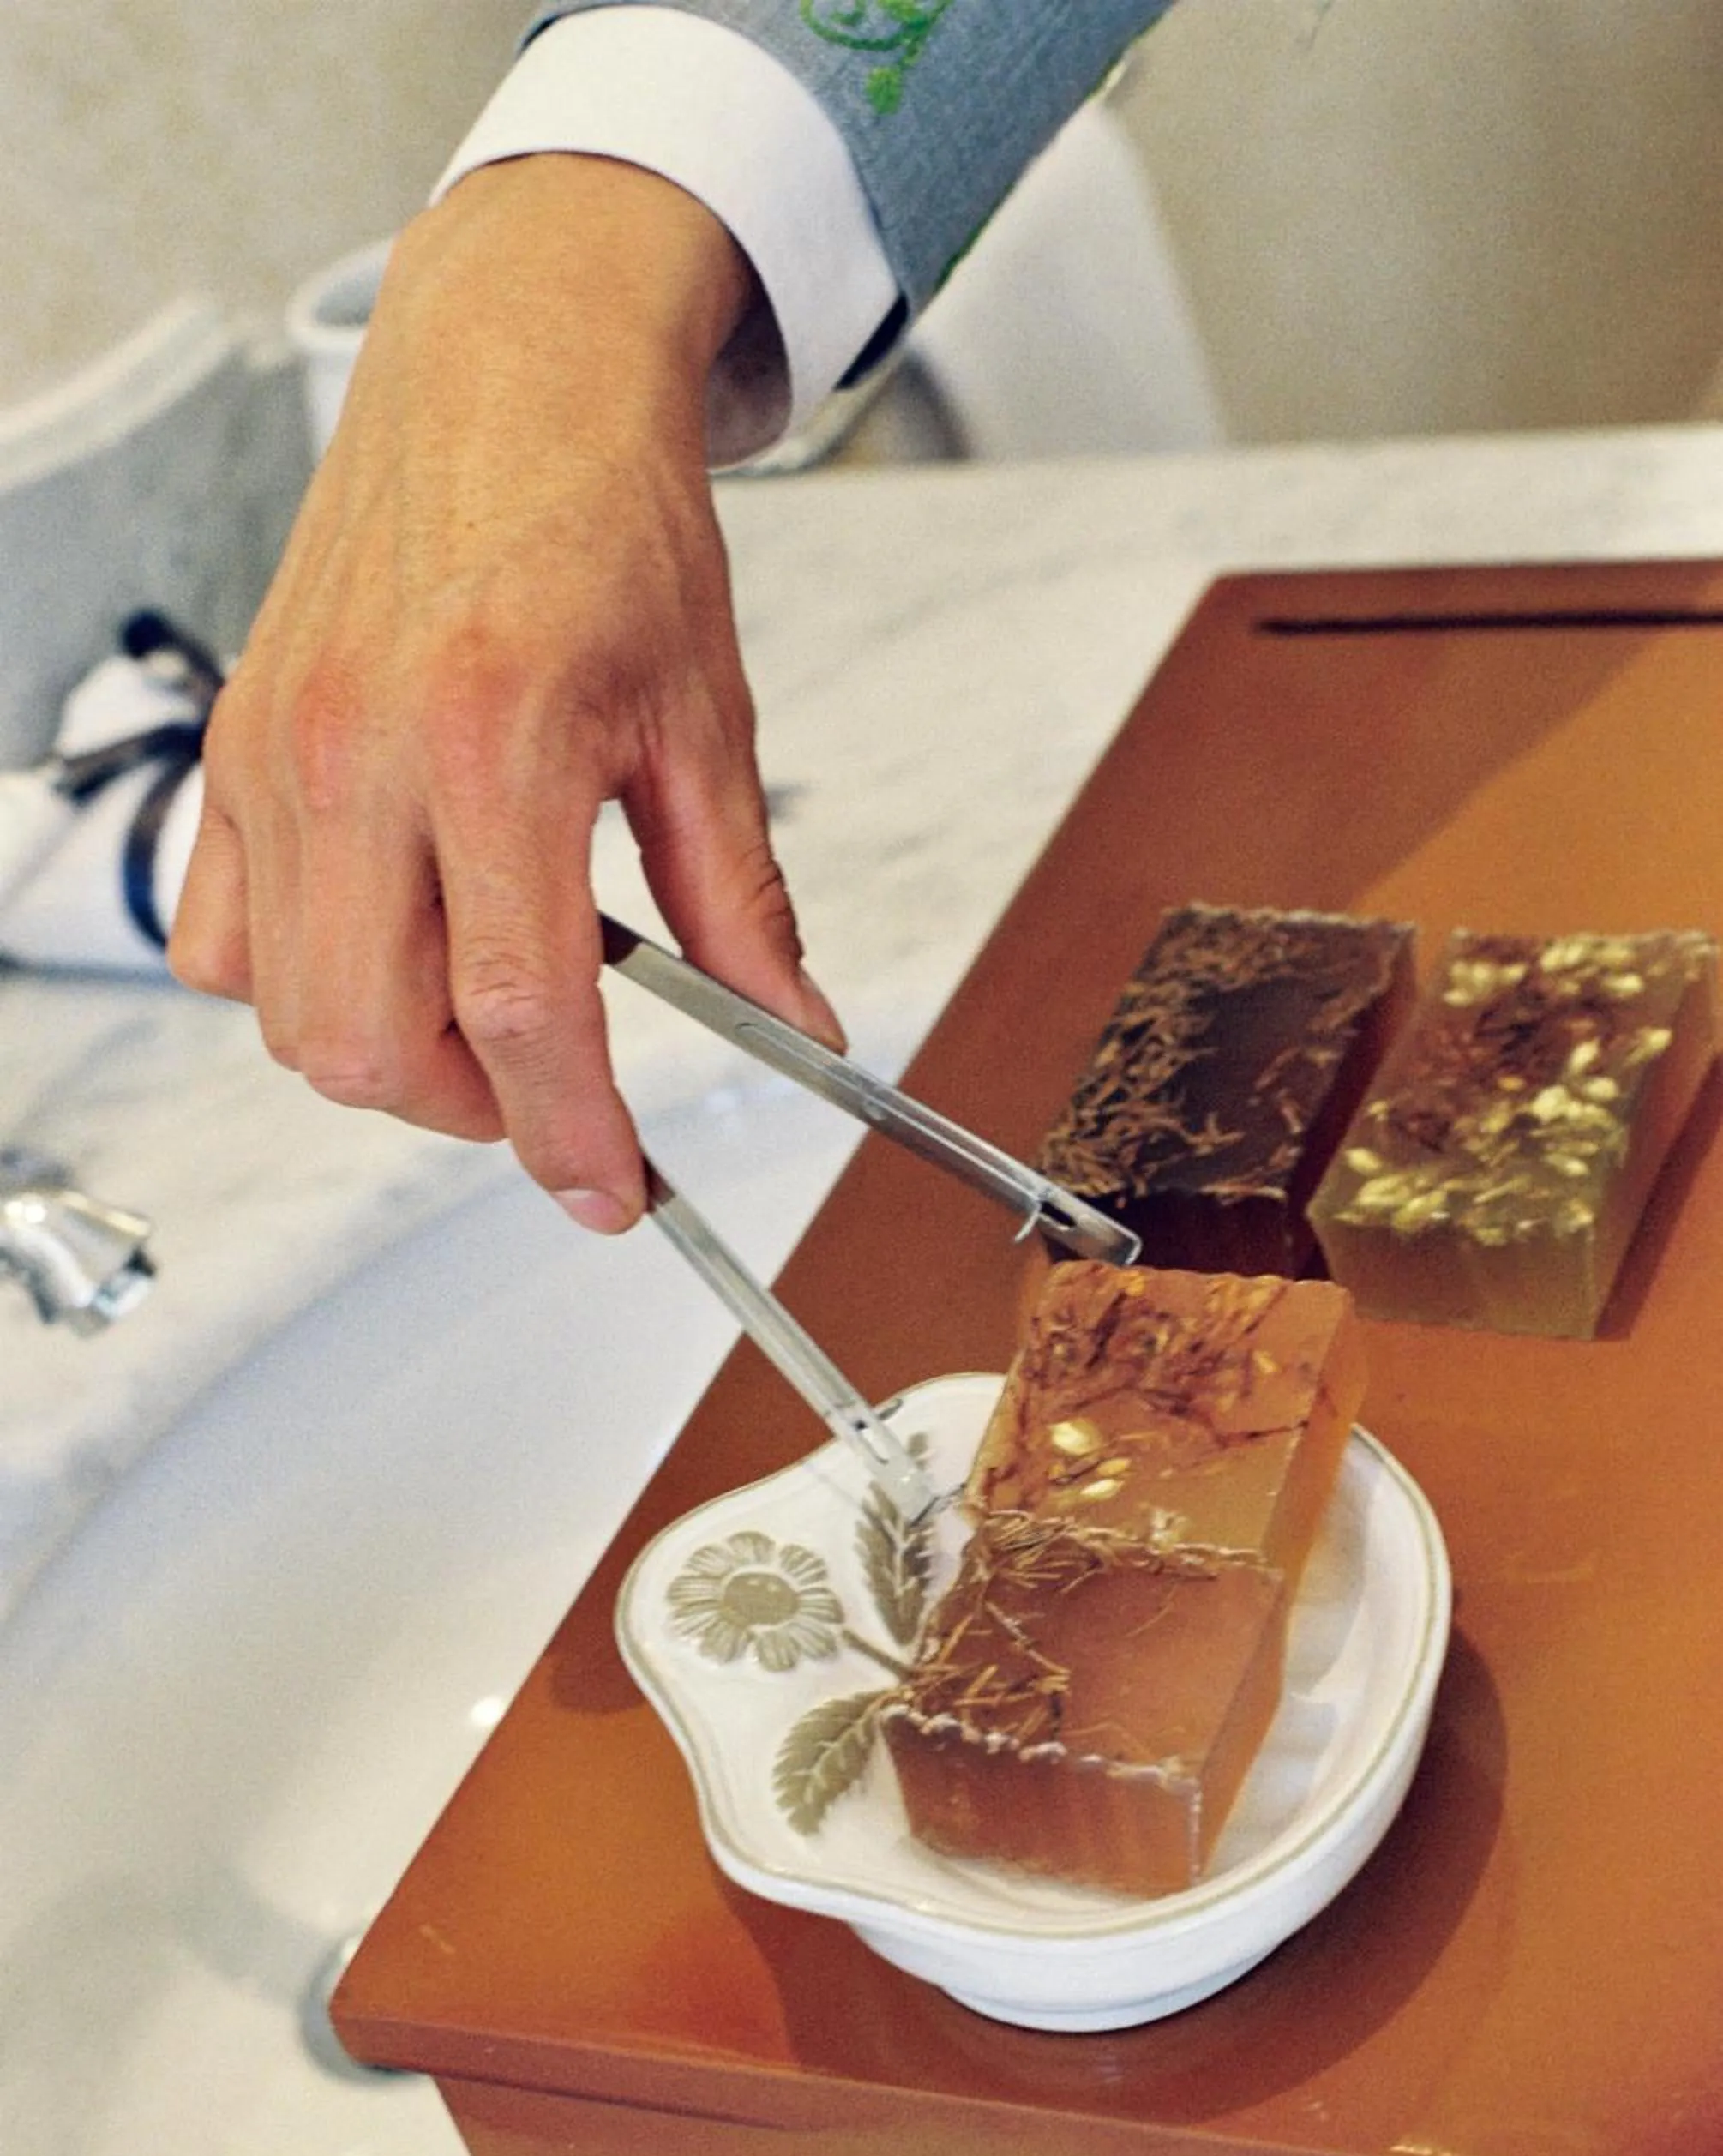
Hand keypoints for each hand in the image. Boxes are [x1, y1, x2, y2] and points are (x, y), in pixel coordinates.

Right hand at [170, 155, 842, 1230]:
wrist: (505, 371)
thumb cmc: (607, 516)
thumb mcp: (706, 715)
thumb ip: (740, 899)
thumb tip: (793, 1026)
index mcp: (493, 740)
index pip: (517, 1009)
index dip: (570, 1135)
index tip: (614, 1193)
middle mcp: (356, 753)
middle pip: (373, 1046)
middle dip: (477, 1113)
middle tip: (555, 1084)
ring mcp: (273, 754)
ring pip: (291, 1018)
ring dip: (391, 1061)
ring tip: (481, 1005)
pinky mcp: (231, 749)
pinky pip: (224, 943)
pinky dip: (301, 987)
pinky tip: (389, 940)